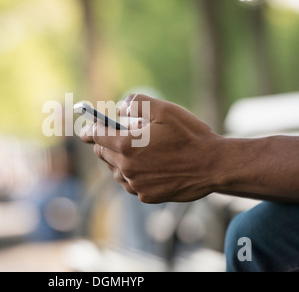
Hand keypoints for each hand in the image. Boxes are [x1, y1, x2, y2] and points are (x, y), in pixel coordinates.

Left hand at [80, 94, 223, 202]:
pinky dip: (133, 174)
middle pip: (102, 154)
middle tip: (119, 135)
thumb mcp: (164, 109)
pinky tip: (148, 166)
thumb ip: (137, 102)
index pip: (95, 136)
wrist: (213, 166)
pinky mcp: (146, 196)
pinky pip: (130, 183)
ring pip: (115, 170)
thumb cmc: (190, 135)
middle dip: (105, 143)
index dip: (89, 130)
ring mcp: (136, 184)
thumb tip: (120, 108)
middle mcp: (126, 167)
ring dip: (119, 159)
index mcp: (126, 144)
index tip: (85, 130)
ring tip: (137, 151)